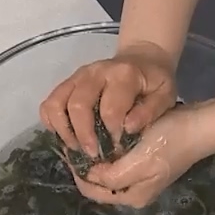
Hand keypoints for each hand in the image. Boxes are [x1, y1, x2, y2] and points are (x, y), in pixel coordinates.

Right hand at [39, 41, 177, 158]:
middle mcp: (96, 72)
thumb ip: (150, 111)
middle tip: (94, 155)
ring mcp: (78, 76)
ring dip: (64, 131)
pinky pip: (49, 103)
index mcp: (123, 75)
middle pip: (78, 105)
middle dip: (84, 135)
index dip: (111, 133)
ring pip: (57, 103)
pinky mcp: (68, 82)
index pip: (109, 108)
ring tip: (77, 149)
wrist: (141, 59)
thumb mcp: (164, 95)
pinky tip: (66, 137)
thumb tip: (128, 128)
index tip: (118, 149)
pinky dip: (52, 123)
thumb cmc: (154, 83)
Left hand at [76, 106, 207, 207]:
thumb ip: (111, 174)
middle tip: (73, 142)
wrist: (199, 127)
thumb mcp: (138, 161)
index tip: (68, 149)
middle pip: (98, 184)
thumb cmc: (168, 142)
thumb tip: (90, 174)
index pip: (92, 191)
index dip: (77, 172)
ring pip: (107, 173)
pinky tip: (102, 137)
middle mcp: (135, 193)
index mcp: (132, 197)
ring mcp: (141, 179)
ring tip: (84, 138)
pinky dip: (107, 153)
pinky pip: (118, 163)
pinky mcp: (146, 164)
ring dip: (95, 159)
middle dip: (84, 166)